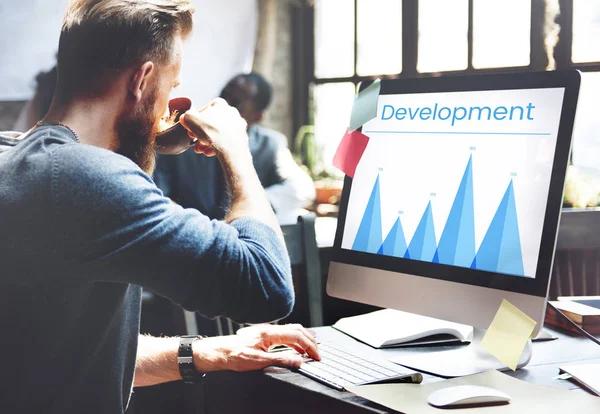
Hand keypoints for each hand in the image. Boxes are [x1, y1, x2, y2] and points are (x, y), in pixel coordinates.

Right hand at [179, 98, 248, 157]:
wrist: (231, 148)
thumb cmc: (211, 131)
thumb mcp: (190, 119)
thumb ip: (186, 116)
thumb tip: (185, 118)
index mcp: (220, 104)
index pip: (204, 109)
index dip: (194, 120)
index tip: (189, 128)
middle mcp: (232, 112)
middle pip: (211, 123)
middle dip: (200, 133)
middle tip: (194, 140)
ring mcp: (238, 126)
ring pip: (219, 133)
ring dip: (207, 142)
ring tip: (200, 149)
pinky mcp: (242, 138)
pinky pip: (226, 141)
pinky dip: (217, 147)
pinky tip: (209, 153)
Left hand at [193, 324, 319, 372]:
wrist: (219, 352)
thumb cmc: (234, 355)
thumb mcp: (258, 362)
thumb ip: (280, 360)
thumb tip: (298, 361)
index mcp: (270, 333)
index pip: (297, 336)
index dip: (309, 346)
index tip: (316, 356)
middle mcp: (269, 329)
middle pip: (297, 330)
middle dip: (310, 341)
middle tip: (317, 353)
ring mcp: (267, 331)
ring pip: (291, 330)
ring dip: (303, 339)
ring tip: (311, 349)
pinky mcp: (264, 335)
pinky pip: (284, 334)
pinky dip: (295, 340)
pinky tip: (296, 348)